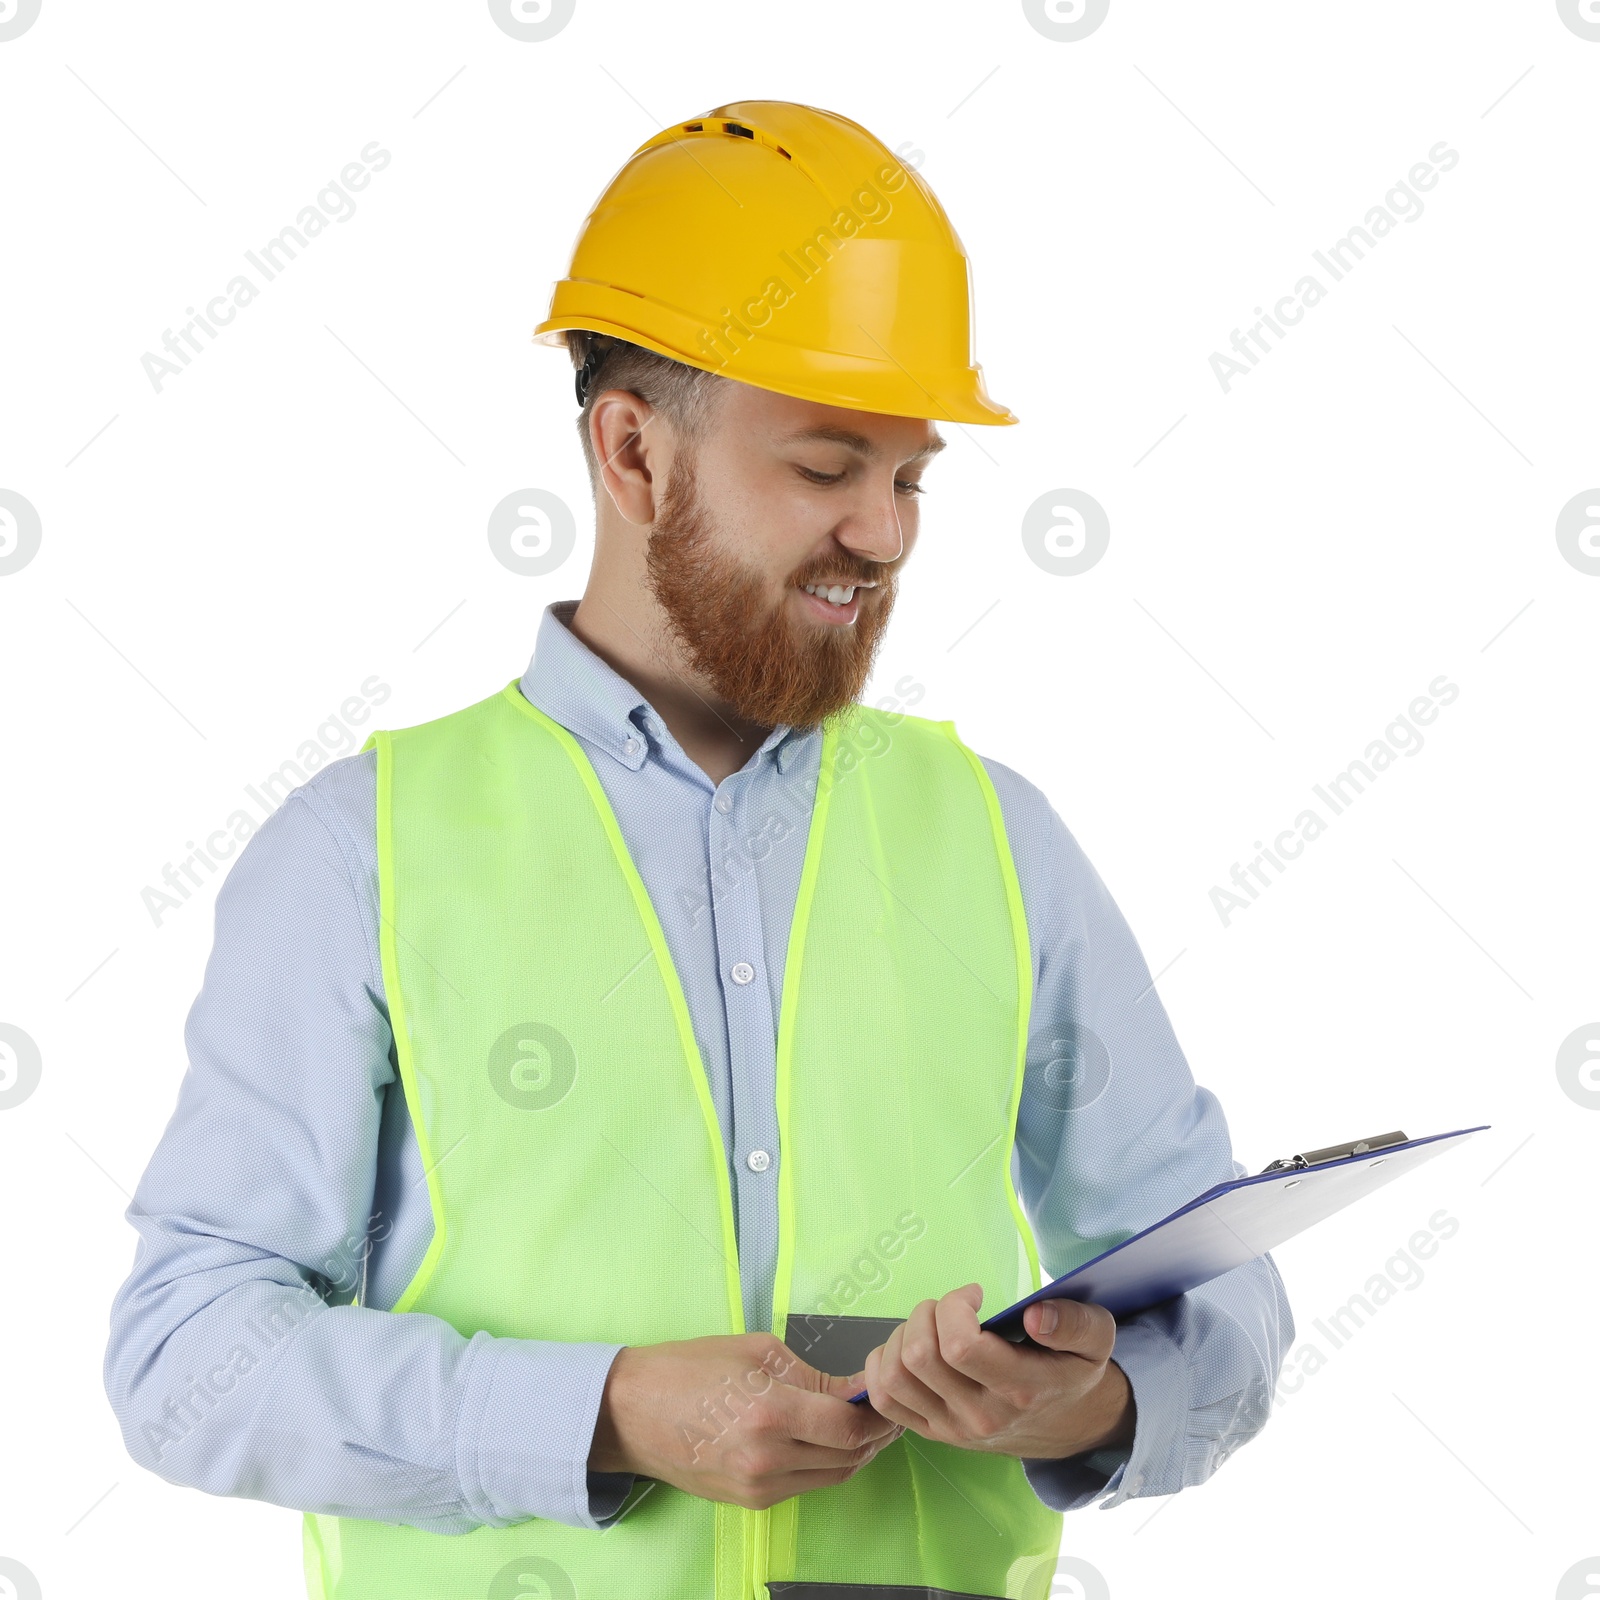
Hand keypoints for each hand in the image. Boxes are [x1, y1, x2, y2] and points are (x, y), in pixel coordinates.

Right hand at [590, 1332, 903, 1509]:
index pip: (849, 1427)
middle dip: (874, 1435)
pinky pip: (805, 1485)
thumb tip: (855, 1389)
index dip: (878, 1414)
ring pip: (831, 1477)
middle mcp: (767, 1459)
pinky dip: (824, 1464)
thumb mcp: (756, 1351)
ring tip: (862, 1424)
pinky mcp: (750, 1501)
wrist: (630, 1411)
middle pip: (848, 1458)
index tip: (888, 1394)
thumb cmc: (688, 1368)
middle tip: (885, 1409)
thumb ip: (812, 1376)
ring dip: (854, 1453)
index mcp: (770, 1412)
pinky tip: (826, 1440)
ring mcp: (758, 1487)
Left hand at [860, 1284, 1134, 1459]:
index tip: (974, 1295)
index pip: (960, 1347)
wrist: (1066, 1426)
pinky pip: (885, 1399)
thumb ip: (1075, 1323)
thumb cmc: (1072, 1371)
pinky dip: (882, 1364)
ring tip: (929, 1325)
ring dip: (902, 1335)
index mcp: (1020, 1388)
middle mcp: (981, 1415)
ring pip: (895, 1377)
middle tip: (949, 1307)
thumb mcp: (1096, 1341)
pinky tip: (908, 1348)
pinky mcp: (932, 1431)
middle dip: (926, 1313)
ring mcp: (952, 1428)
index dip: (955, 1306)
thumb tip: (1035, 1316)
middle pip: (920, 1357)